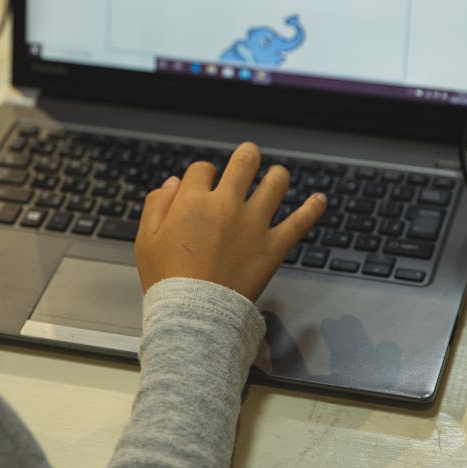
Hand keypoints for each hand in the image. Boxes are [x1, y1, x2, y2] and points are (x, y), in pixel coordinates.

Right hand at [134, 142, 326, 301]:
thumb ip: (157, 204)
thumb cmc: (167, 279)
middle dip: (247, 155)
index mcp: (194, 201)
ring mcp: (253, 224)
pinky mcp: (273, 246)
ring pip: (275, 184)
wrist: (194, 313)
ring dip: (277, 176)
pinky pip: (300, 222)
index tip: (204, 184)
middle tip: (249, 154)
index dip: (203, 174)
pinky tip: (320, 199)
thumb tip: (174, 183)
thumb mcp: (146, 239)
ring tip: (277, 175)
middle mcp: (226, 204)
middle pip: (244, 163)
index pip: (202, 169)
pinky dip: (312, 208)